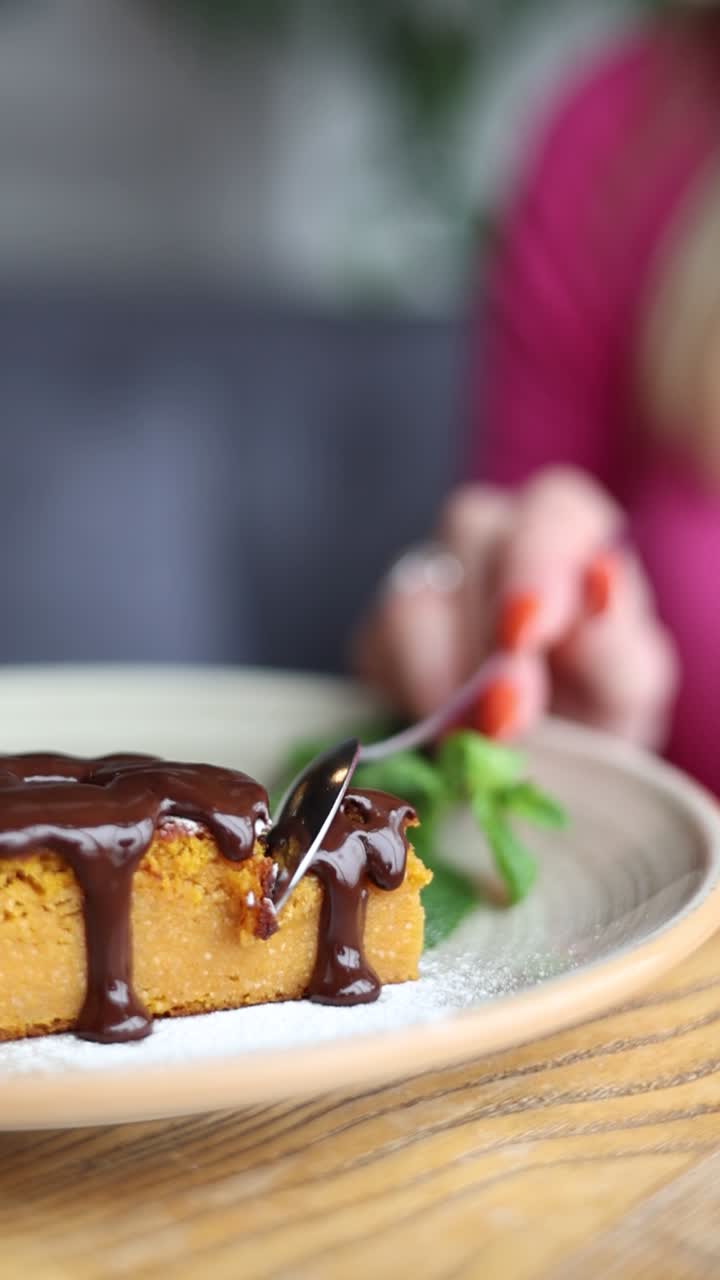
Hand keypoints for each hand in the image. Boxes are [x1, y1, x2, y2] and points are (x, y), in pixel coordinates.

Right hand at [354, 468, 677, 747]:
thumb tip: (598, 586)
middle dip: (483, 622)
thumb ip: (617, 642)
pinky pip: (374, 647)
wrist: (543, 770)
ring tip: (470, 733)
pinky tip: (436, 729)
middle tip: (504, 710)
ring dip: (438, 668)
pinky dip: (404, 694)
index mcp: (568, 531)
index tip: (525, 634)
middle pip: (469, 527)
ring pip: (412, 591)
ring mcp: (431, 578)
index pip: (553, 506)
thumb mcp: (627, 688)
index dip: (536, 561)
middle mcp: (495, 537)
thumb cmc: (594, 711)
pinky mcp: (380, 633)